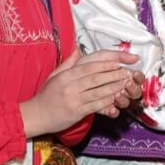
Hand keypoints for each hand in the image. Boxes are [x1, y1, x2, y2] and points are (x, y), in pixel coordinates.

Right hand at [22, 51, 144, 133]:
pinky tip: (116, 98)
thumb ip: (68, 63)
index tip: (119, 62)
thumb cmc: (46, 95)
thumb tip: (78, 50)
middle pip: (96, 78)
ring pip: (98, 92)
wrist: (36, 115)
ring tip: (126, 84)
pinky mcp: (76, 112)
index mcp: (66, 75)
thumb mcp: (54, 76)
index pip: (89, 66)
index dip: (106, 64)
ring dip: (114, 87)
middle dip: (114, 75)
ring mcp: (74, 99)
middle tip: (128, 72)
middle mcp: (70, 86)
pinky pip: (95, 106)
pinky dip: (108, 102)